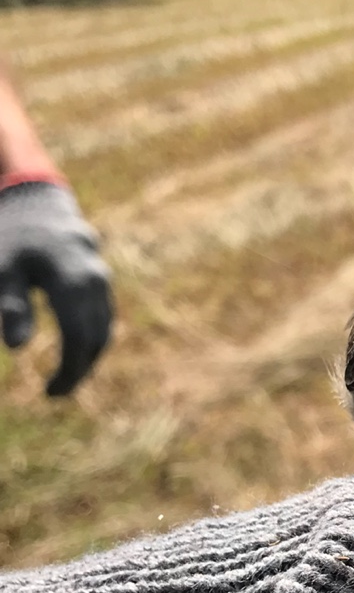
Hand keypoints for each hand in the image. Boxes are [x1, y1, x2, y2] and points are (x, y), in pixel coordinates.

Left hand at [0, 182, 112, 396]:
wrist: (35, 198)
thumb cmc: (11, 236)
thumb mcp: (2, 271)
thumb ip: (11, 306)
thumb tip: (16, 348)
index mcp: (73, 282)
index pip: (79, 340)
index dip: (69, 372)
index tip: (50, 394)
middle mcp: (96, 282)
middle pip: (97, 338)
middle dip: (79, 369)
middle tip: (55, 391)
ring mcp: (102, 279)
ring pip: (104, 327)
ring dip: (88, 355)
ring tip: (66, 374)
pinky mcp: (101, 277)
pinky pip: (104, 315)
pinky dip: (92, 336)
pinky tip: (76, 348)